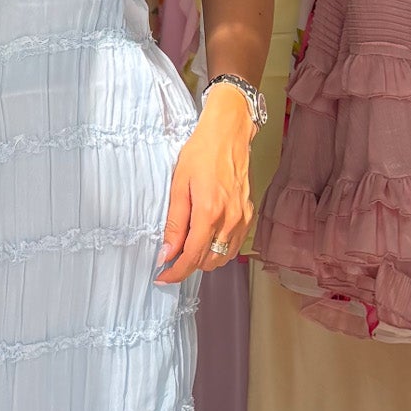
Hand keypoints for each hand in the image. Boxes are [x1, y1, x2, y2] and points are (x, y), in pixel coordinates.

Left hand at [155, 90, 254, 282]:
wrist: (228, 134)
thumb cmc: (201, 153)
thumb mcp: (178, 185)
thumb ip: (174, 223)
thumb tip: (167, 252)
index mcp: (209, 212)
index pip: (192, 257)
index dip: (176, 272)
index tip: (162, 276)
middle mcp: (230, 219)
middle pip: (208, 261)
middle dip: (188, 265)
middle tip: (170, 258)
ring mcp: (242, 218)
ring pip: (222, 257)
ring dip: (203, 259)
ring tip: (187, 247)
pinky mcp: (248, 214)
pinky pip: (234, 245)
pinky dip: (219, 249)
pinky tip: (206, 238)